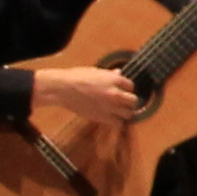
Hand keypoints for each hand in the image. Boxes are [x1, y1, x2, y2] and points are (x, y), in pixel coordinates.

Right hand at [30, 65, 145, 126]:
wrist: (63, 88)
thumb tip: (118, 73)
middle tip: (125, 102)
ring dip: (125, 113)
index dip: (127, 88)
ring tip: (120, 111)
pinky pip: (117, 124)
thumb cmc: (76, 77)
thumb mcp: (96, 71)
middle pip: (133, 101)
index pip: (131, 86)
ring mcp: (109, 107)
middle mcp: (114, 93)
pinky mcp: (101, 117)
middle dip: (130, 101)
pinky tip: (113, 119)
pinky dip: (117, 122)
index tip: (123, 90)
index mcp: (114, 79)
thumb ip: (110, 75)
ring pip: (128, 114)